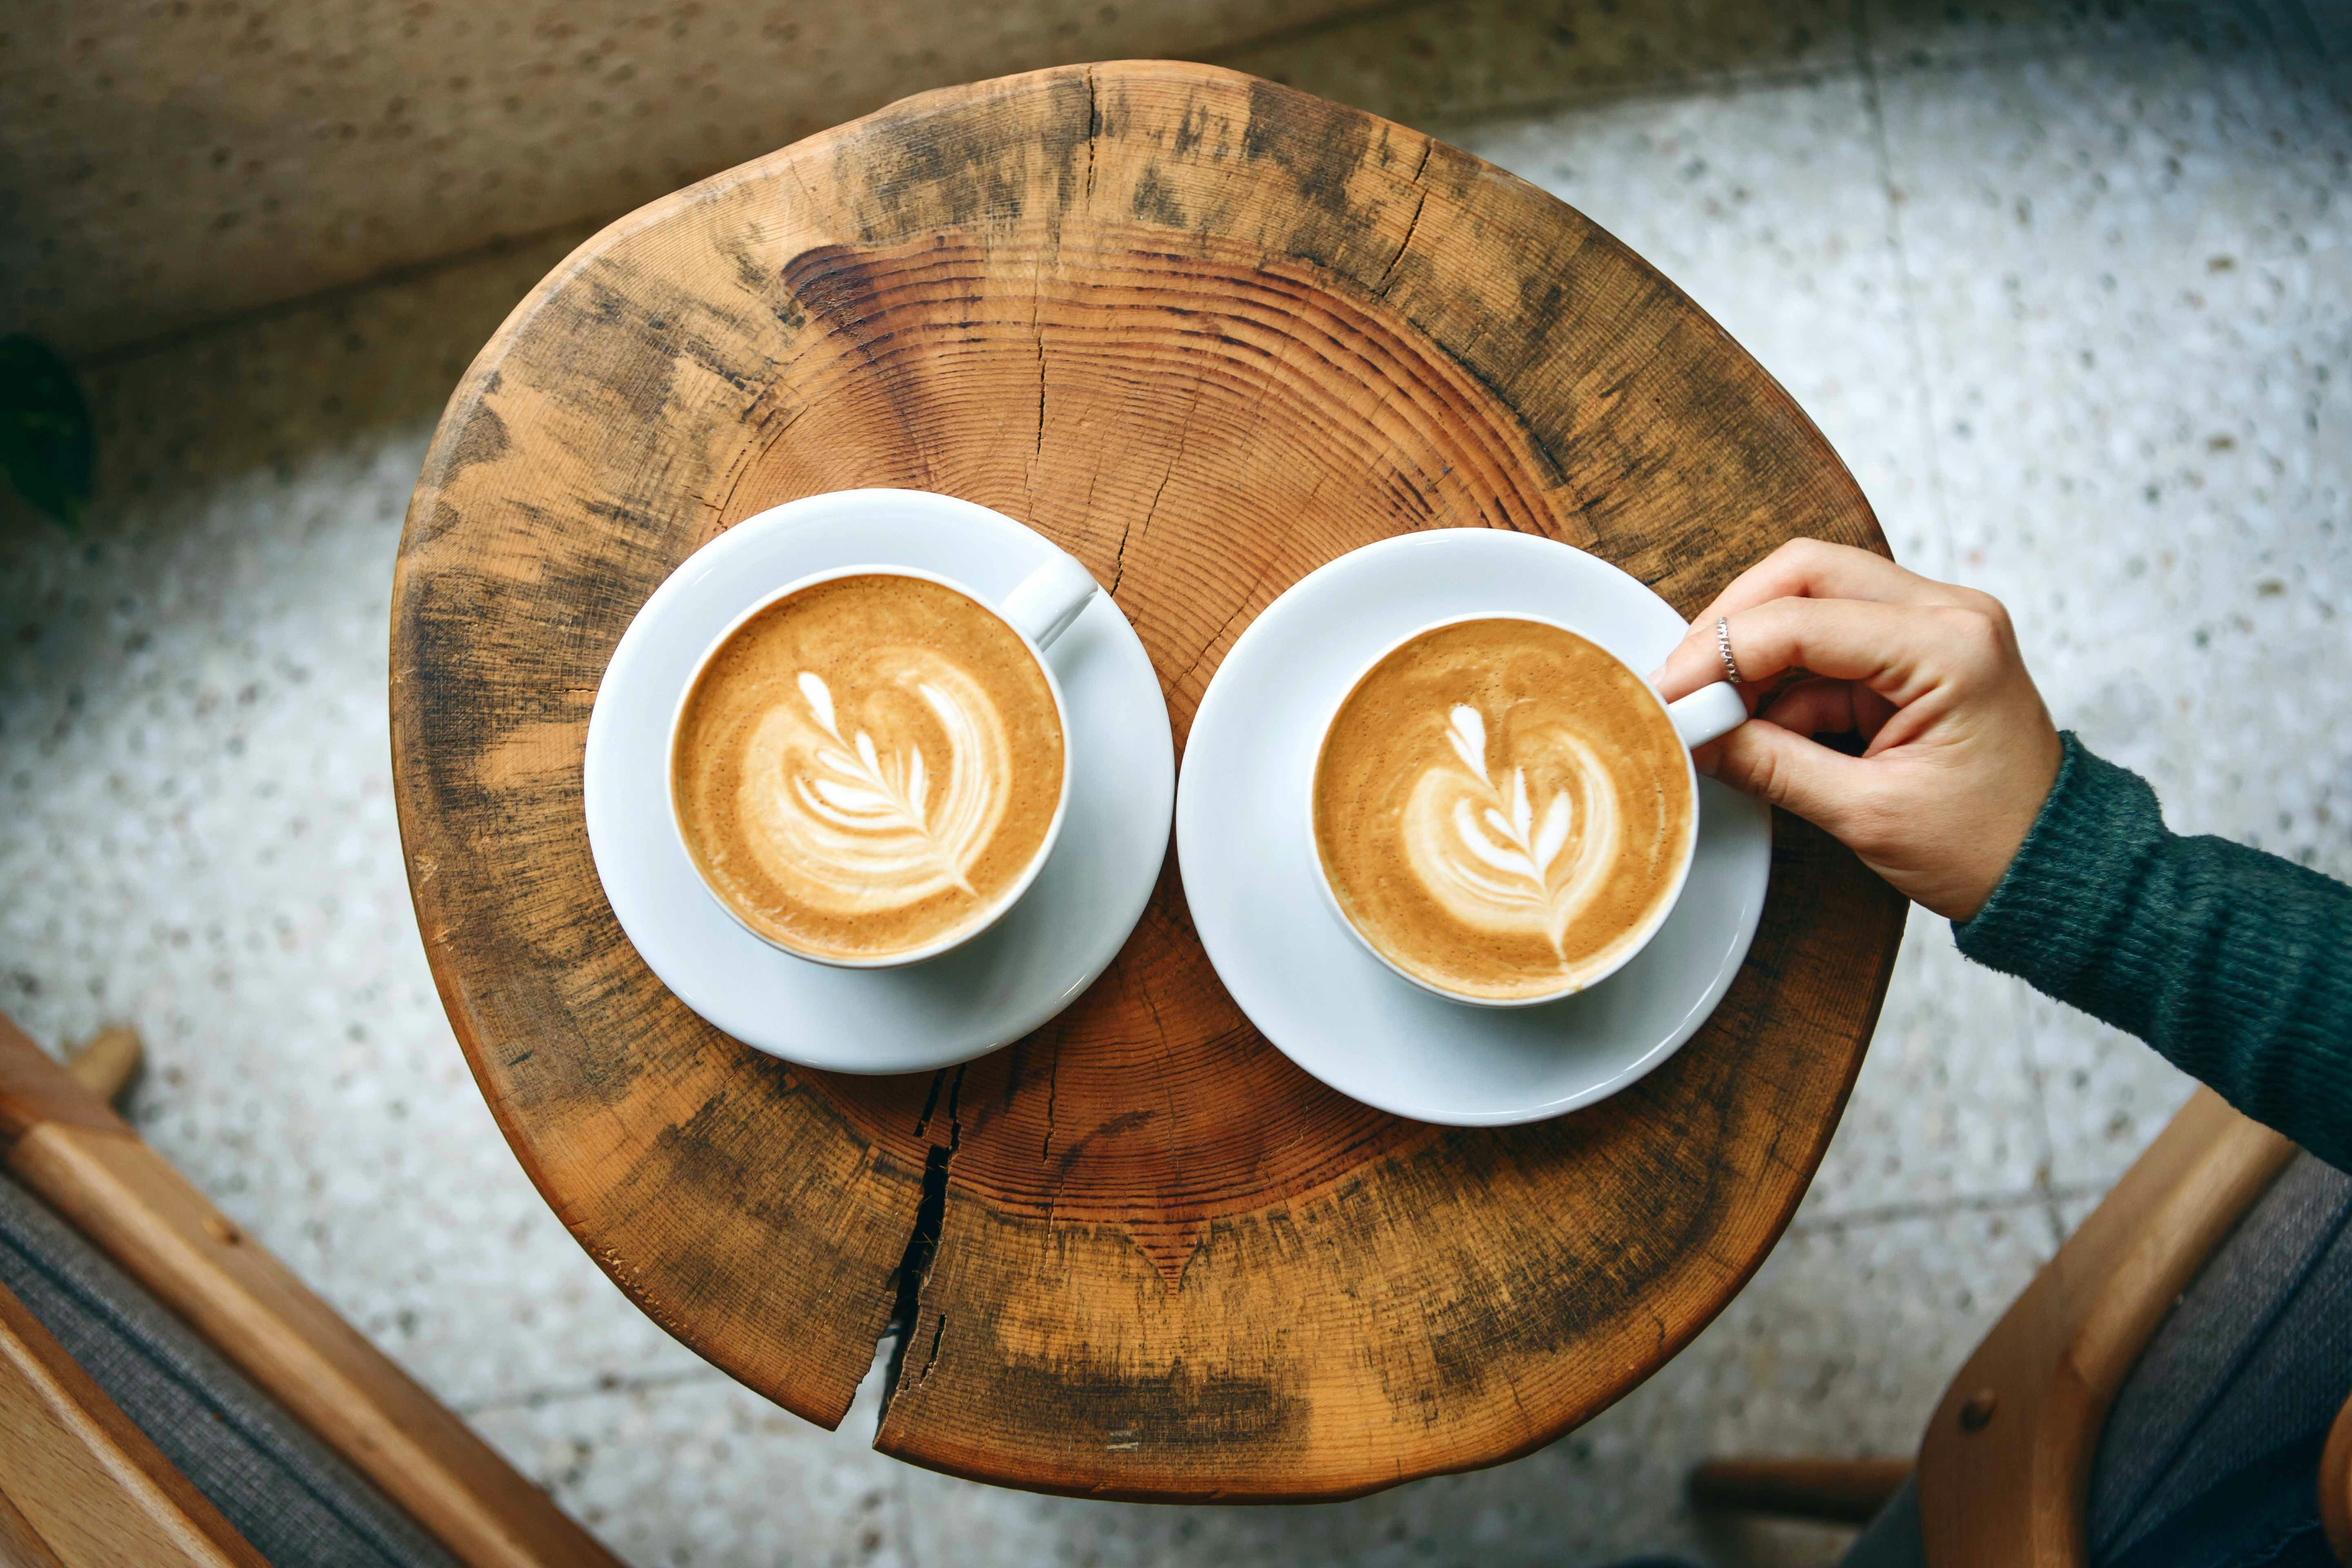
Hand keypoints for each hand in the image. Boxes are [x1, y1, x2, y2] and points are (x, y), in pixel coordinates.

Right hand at [1650, 539, 2062, 921]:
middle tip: (1683, 682)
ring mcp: (1937, 625)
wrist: (2054, 869)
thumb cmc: (1987, 846)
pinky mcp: (1919, 650)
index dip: (1719, 653)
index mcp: (1951, 648)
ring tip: (1716, 714)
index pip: (1804, 619)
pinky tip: (1758, 726)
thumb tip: (1692, 734)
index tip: (1669, 694)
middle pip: (1806, 573)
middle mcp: (1950, 614)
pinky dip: (1785, 679)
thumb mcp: (1867, 814)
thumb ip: (1771, 765)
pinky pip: (1832, 640)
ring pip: (1814, 597)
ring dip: (1756, 652)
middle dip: (1732, 624)